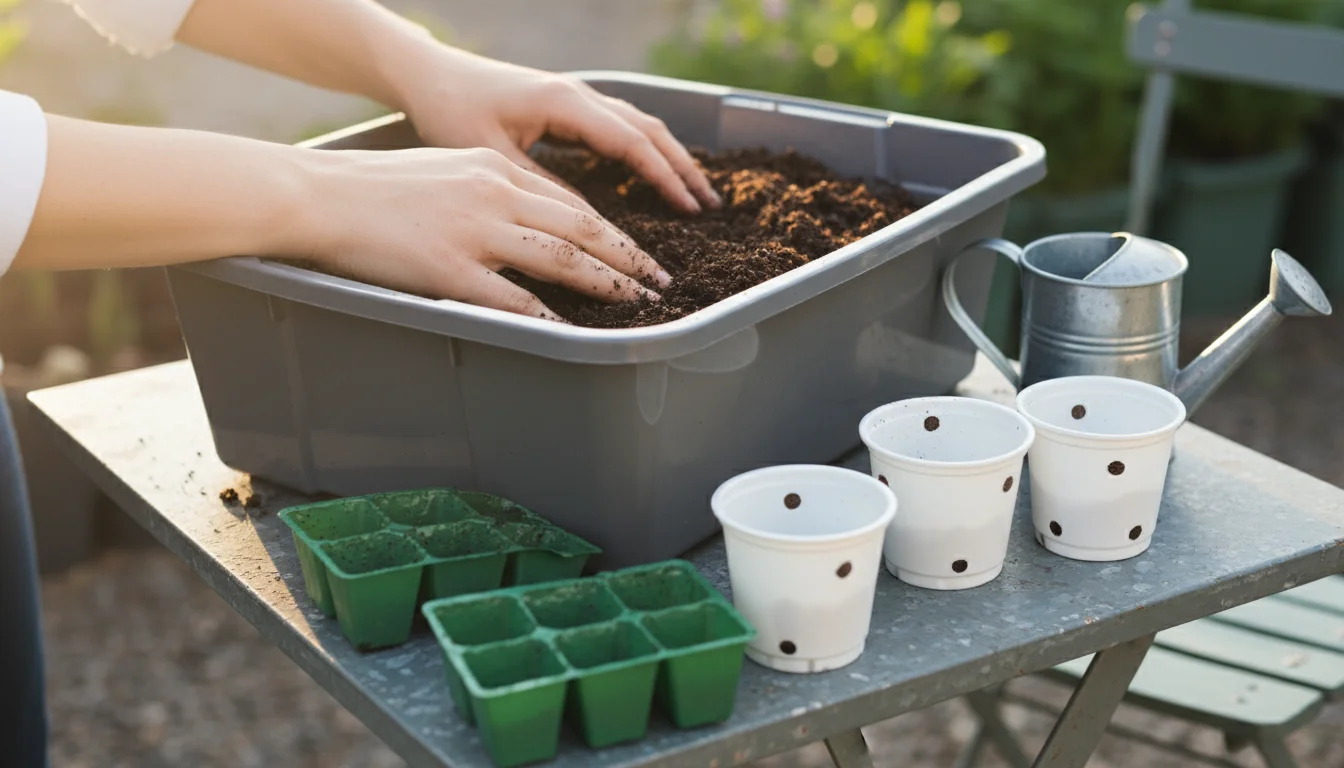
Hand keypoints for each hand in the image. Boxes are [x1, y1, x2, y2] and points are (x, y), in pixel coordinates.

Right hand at [300, 145, 670, 319]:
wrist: (317, 194)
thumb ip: (488, 194)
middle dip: (631, 257)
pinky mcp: (450, 267)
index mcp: (494, 168)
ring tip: (640, 304)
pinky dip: (552, 317)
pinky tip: (576, 331)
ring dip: (610, 284)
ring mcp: (475, 231)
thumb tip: (522, 226)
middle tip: (663, 280)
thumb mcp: (444, 172)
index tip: (636, 252)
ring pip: (563, 259)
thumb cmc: (373, 188)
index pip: (570, 202)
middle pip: (584, 228)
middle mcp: (494, 193)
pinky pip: (515, 299)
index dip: (612, 231)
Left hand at [388, 47, 721, 214]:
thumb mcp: (496, 158)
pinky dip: (645, 150)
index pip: (632, 142)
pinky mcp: (566, 105)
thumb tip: (590, 223)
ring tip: (694, 192)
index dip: (664, 177)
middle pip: (647, 130)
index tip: (690, 210)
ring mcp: (575, 97)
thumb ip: (545, 188)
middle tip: (710, 206)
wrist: (428, 75)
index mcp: (566, 103)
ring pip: (638, 125)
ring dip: (669, 158)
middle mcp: (578, 95)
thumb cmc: (451, 112)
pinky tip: (652, 172)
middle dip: (682, 168)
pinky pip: (619, 126)